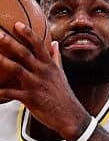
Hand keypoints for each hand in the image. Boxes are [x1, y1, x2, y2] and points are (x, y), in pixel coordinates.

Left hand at [0, 22, 88, 140]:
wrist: (70, 116)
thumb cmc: (64, 96)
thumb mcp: (61, 74)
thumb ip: (55, 58)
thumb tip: (54, 43)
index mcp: (50, 66)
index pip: (39, 46)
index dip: (28, 34)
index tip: (17, 25)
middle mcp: (43, 73)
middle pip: (24, 53)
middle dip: (10, 42)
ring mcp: (36, 85)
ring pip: (16, 69)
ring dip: (1, 60)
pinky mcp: (30, 98)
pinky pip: (9, 93)